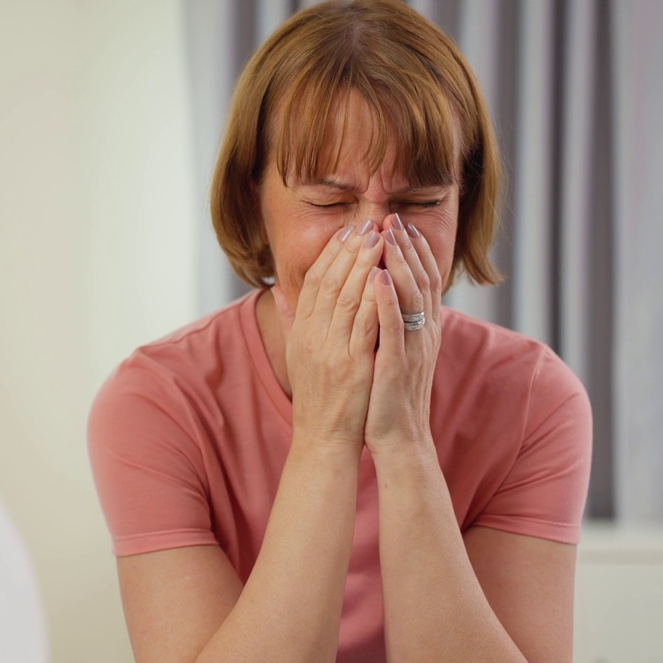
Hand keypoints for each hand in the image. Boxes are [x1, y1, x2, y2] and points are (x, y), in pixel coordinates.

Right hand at [272, 219, 385, 450]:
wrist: (323, 439)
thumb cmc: (316, 398)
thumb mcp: (297, 355)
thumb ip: (290, 321)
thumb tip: (277, 291)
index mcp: (301, 332)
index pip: (314, 282)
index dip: (331, 253)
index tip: (347, 230)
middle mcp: (311, 337)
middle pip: (329, 282)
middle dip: (349, 249)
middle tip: (367, 222)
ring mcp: (330, 350)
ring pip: (346, 297)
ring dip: (363, 264)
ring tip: (379, 238)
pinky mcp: (352, 365)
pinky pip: (363, 324)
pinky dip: (373, 298)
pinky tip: (384, 277)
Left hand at [364, 214, 443, 451]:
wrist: (400, 440)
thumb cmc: (390, 396)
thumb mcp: (393, 352)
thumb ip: (391, 324)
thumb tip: (383, 297)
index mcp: (423, 331)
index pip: (424, 280)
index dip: (414, 250)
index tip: (400, 223)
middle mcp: (424, 334)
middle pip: (422, 279)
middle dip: (408, 247)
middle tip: (394, 217)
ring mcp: (412, 348)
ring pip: (411, 296)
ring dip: (400, 262)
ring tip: (387, 234)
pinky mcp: (396, 365)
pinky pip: (394, 327)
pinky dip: (389, 299)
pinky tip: (380, 276)